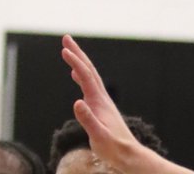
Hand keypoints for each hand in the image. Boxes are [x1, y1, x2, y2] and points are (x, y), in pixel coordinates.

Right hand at [61, 35, 143, 170]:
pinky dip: (81, 75)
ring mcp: (102, 101)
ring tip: (69, 51)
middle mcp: (101, 97)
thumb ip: (87, 120)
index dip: (75, 62)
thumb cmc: (113, 148)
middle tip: (66, 38)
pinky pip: (89, 84)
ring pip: (90, 75)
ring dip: (80, 61)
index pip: (86, 76)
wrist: (128, 155)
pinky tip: (76, 76)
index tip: (64, 49)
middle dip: (77, 52)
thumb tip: (77, 102)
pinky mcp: (101, 107)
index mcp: (99, 101)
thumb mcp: (98, 136)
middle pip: (89, 69)